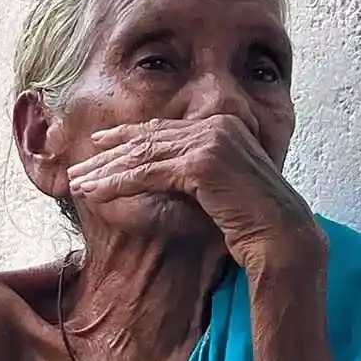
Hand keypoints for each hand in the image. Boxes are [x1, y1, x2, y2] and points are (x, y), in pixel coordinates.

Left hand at [66, 115, 323, 267]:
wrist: (282, 235)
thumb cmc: (254, 221)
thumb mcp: (220, 189)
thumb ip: (196, 174)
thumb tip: (165, 175)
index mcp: (222, 126)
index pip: (164, 129)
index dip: (129, 136)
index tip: (101, 144)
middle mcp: (215, 126)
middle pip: (149, 140)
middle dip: (109, 155)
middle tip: (80, 167)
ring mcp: (209, 141)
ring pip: (143, 156)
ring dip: (105, 172)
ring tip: (78, 184)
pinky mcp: (200, 164)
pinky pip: (147, 173)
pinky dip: (117, 183)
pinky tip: (95, 193)